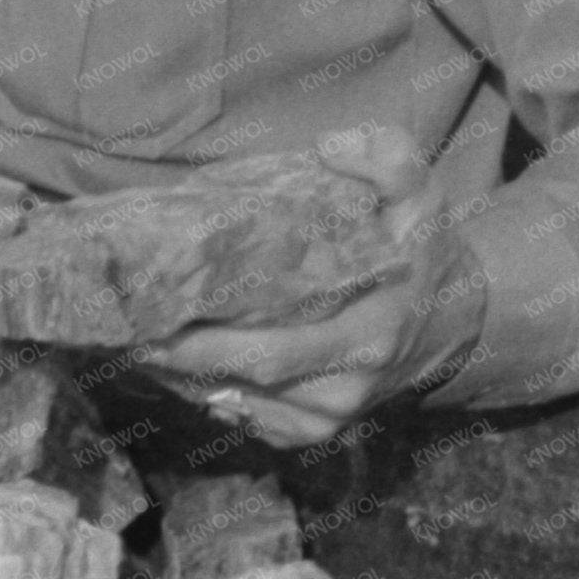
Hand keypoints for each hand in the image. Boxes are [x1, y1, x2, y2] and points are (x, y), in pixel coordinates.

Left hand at [136, 126, 468, 446]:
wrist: (455, 323)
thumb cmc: (425, 252)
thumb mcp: (424, 195)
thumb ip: (389, 158)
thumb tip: (329, 145)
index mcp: (369, 334)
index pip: (273, 352)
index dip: (207, 345)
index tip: (154, 317)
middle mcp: (345, 387)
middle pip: (242, 381)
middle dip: (176, 359)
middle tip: (123, 327)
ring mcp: (327, 418)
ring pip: (236, 405)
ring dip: (180, 379)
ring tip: (131, 342)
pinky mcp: (312, 433)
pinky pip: (246, 420)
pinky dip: (204, 395)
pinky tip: (171, 366)